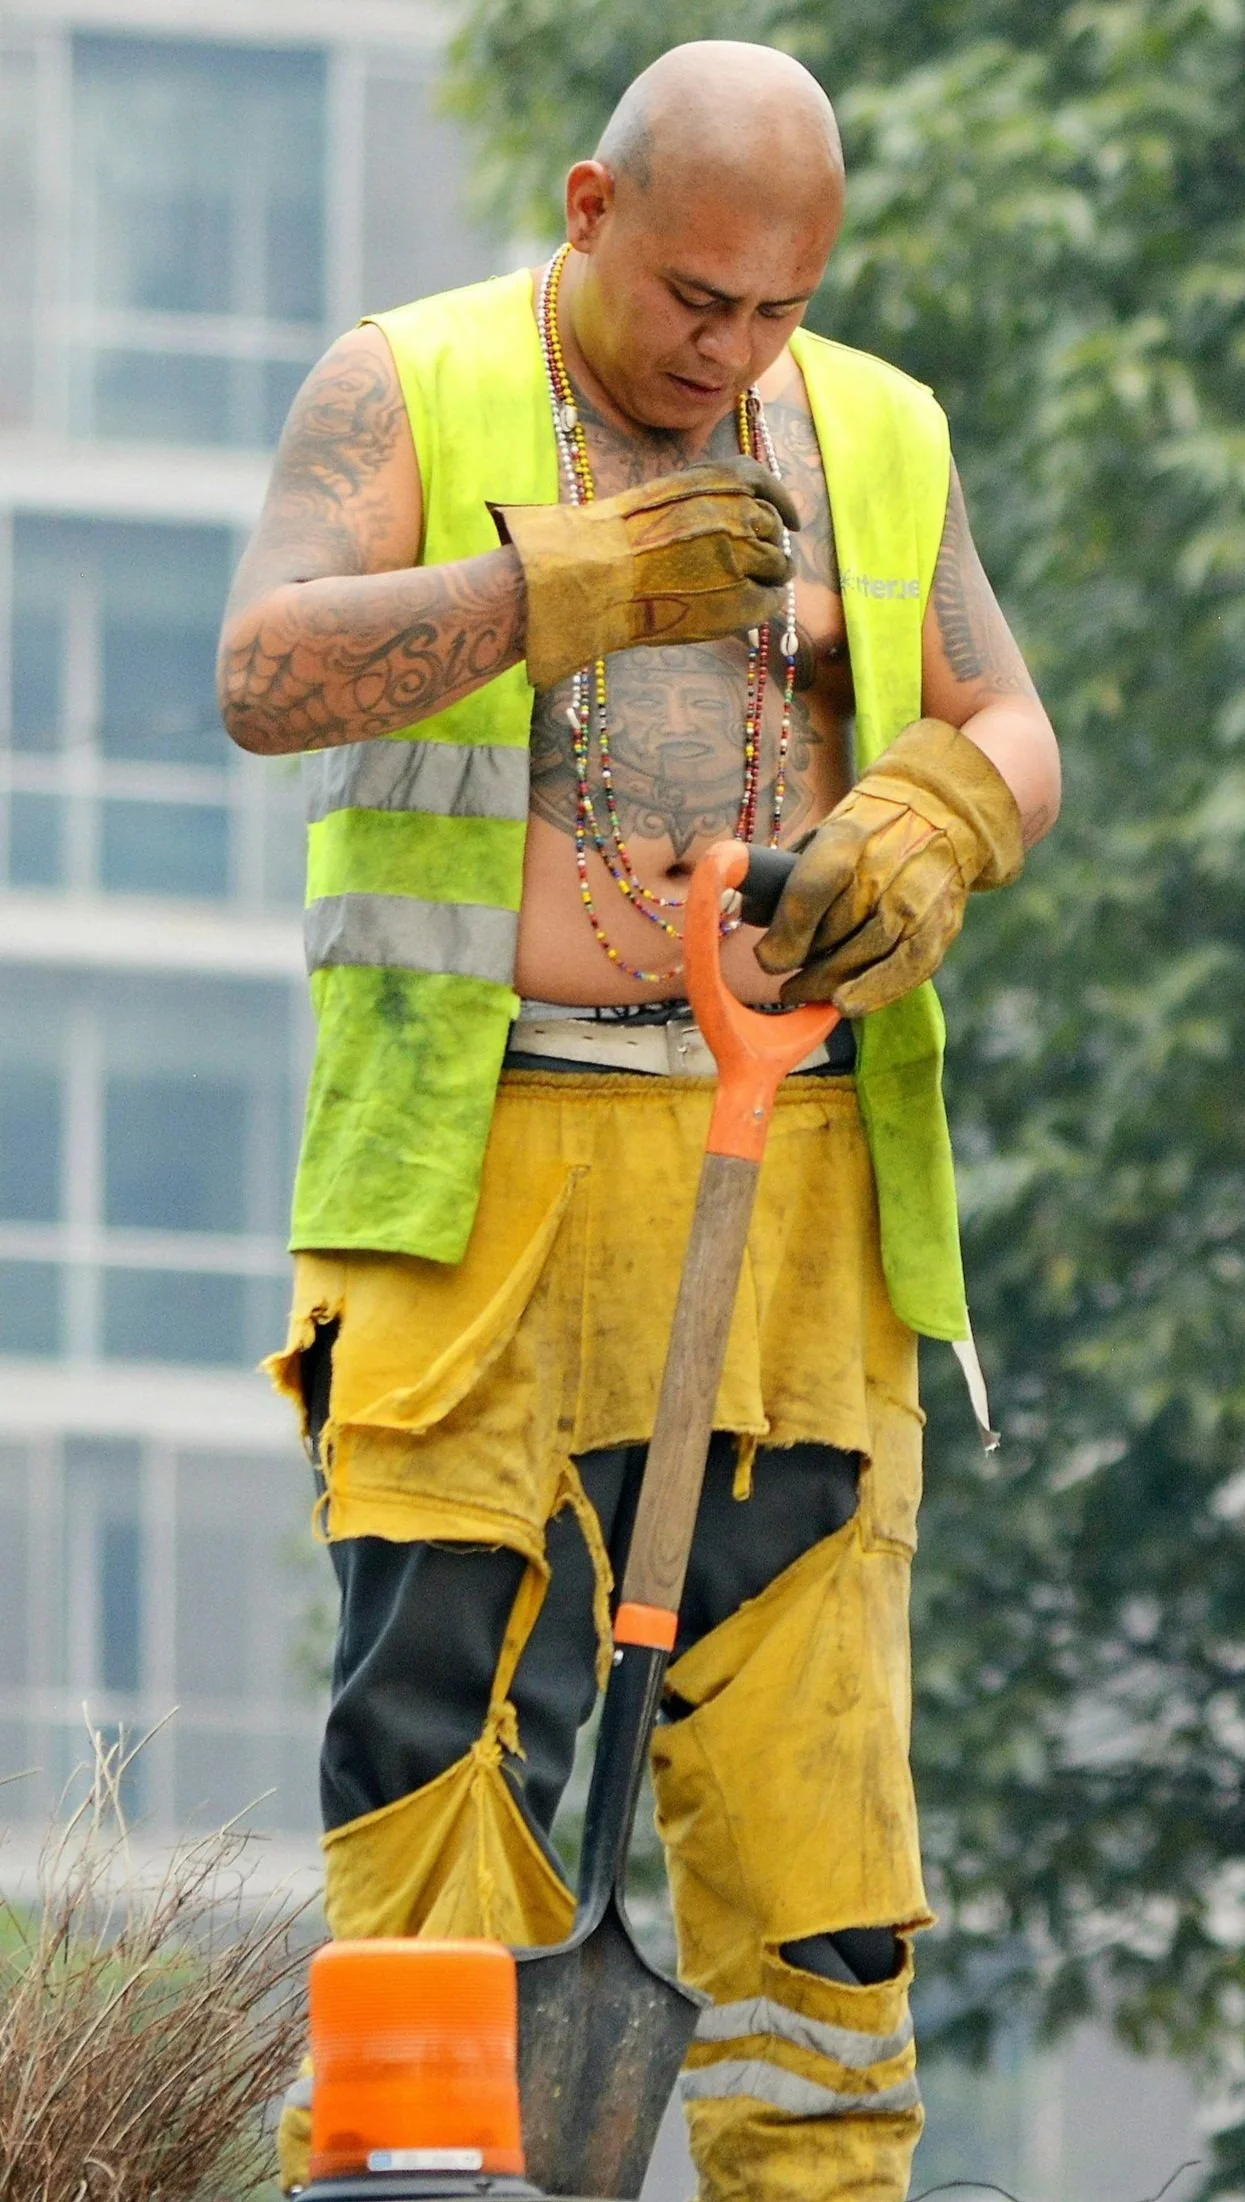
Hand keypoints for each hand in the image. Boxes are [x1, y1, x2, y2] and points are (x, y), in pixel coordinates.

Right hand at [491, 459, 799, 688]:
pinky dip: (765, 604)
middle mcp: (736, 514)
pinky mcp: (742, 600)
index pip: (763, 484)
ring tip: (757, 587)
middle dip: (771, 543)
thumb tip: (734, 522)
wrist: (596, 577)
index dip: (781, 503)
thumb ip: (699, 504)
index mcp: (715, 481)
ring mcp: (743, 558)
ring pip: (779, 565)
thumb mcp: (660, 498)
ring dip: (772, 576)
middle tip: (766, 562)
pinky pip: (770, 601)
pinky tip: (751, 611)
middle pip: (772, 527)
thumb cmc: (612, 541)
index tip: (789, 520)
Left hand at [755, 718, 1024, 1013]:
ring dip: (828, 982)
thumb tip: (740, 910)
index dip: (787, 932)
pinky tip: (846, 1004)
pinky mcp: (942, 922)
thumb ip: (784, 874)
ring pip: (867, 953)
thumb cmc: (867, 832)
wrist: (942, 811)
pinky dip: (876, 991)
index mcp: (849, 836)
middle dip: (804, 964)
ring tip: (803, 992)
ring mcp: (918, 896)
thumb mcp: (822, 835)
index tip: (768, 958)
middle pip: (837, 930)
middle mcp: (887, 864)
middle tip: (784, 981)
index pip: (813, 889)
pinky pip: (908, 967)